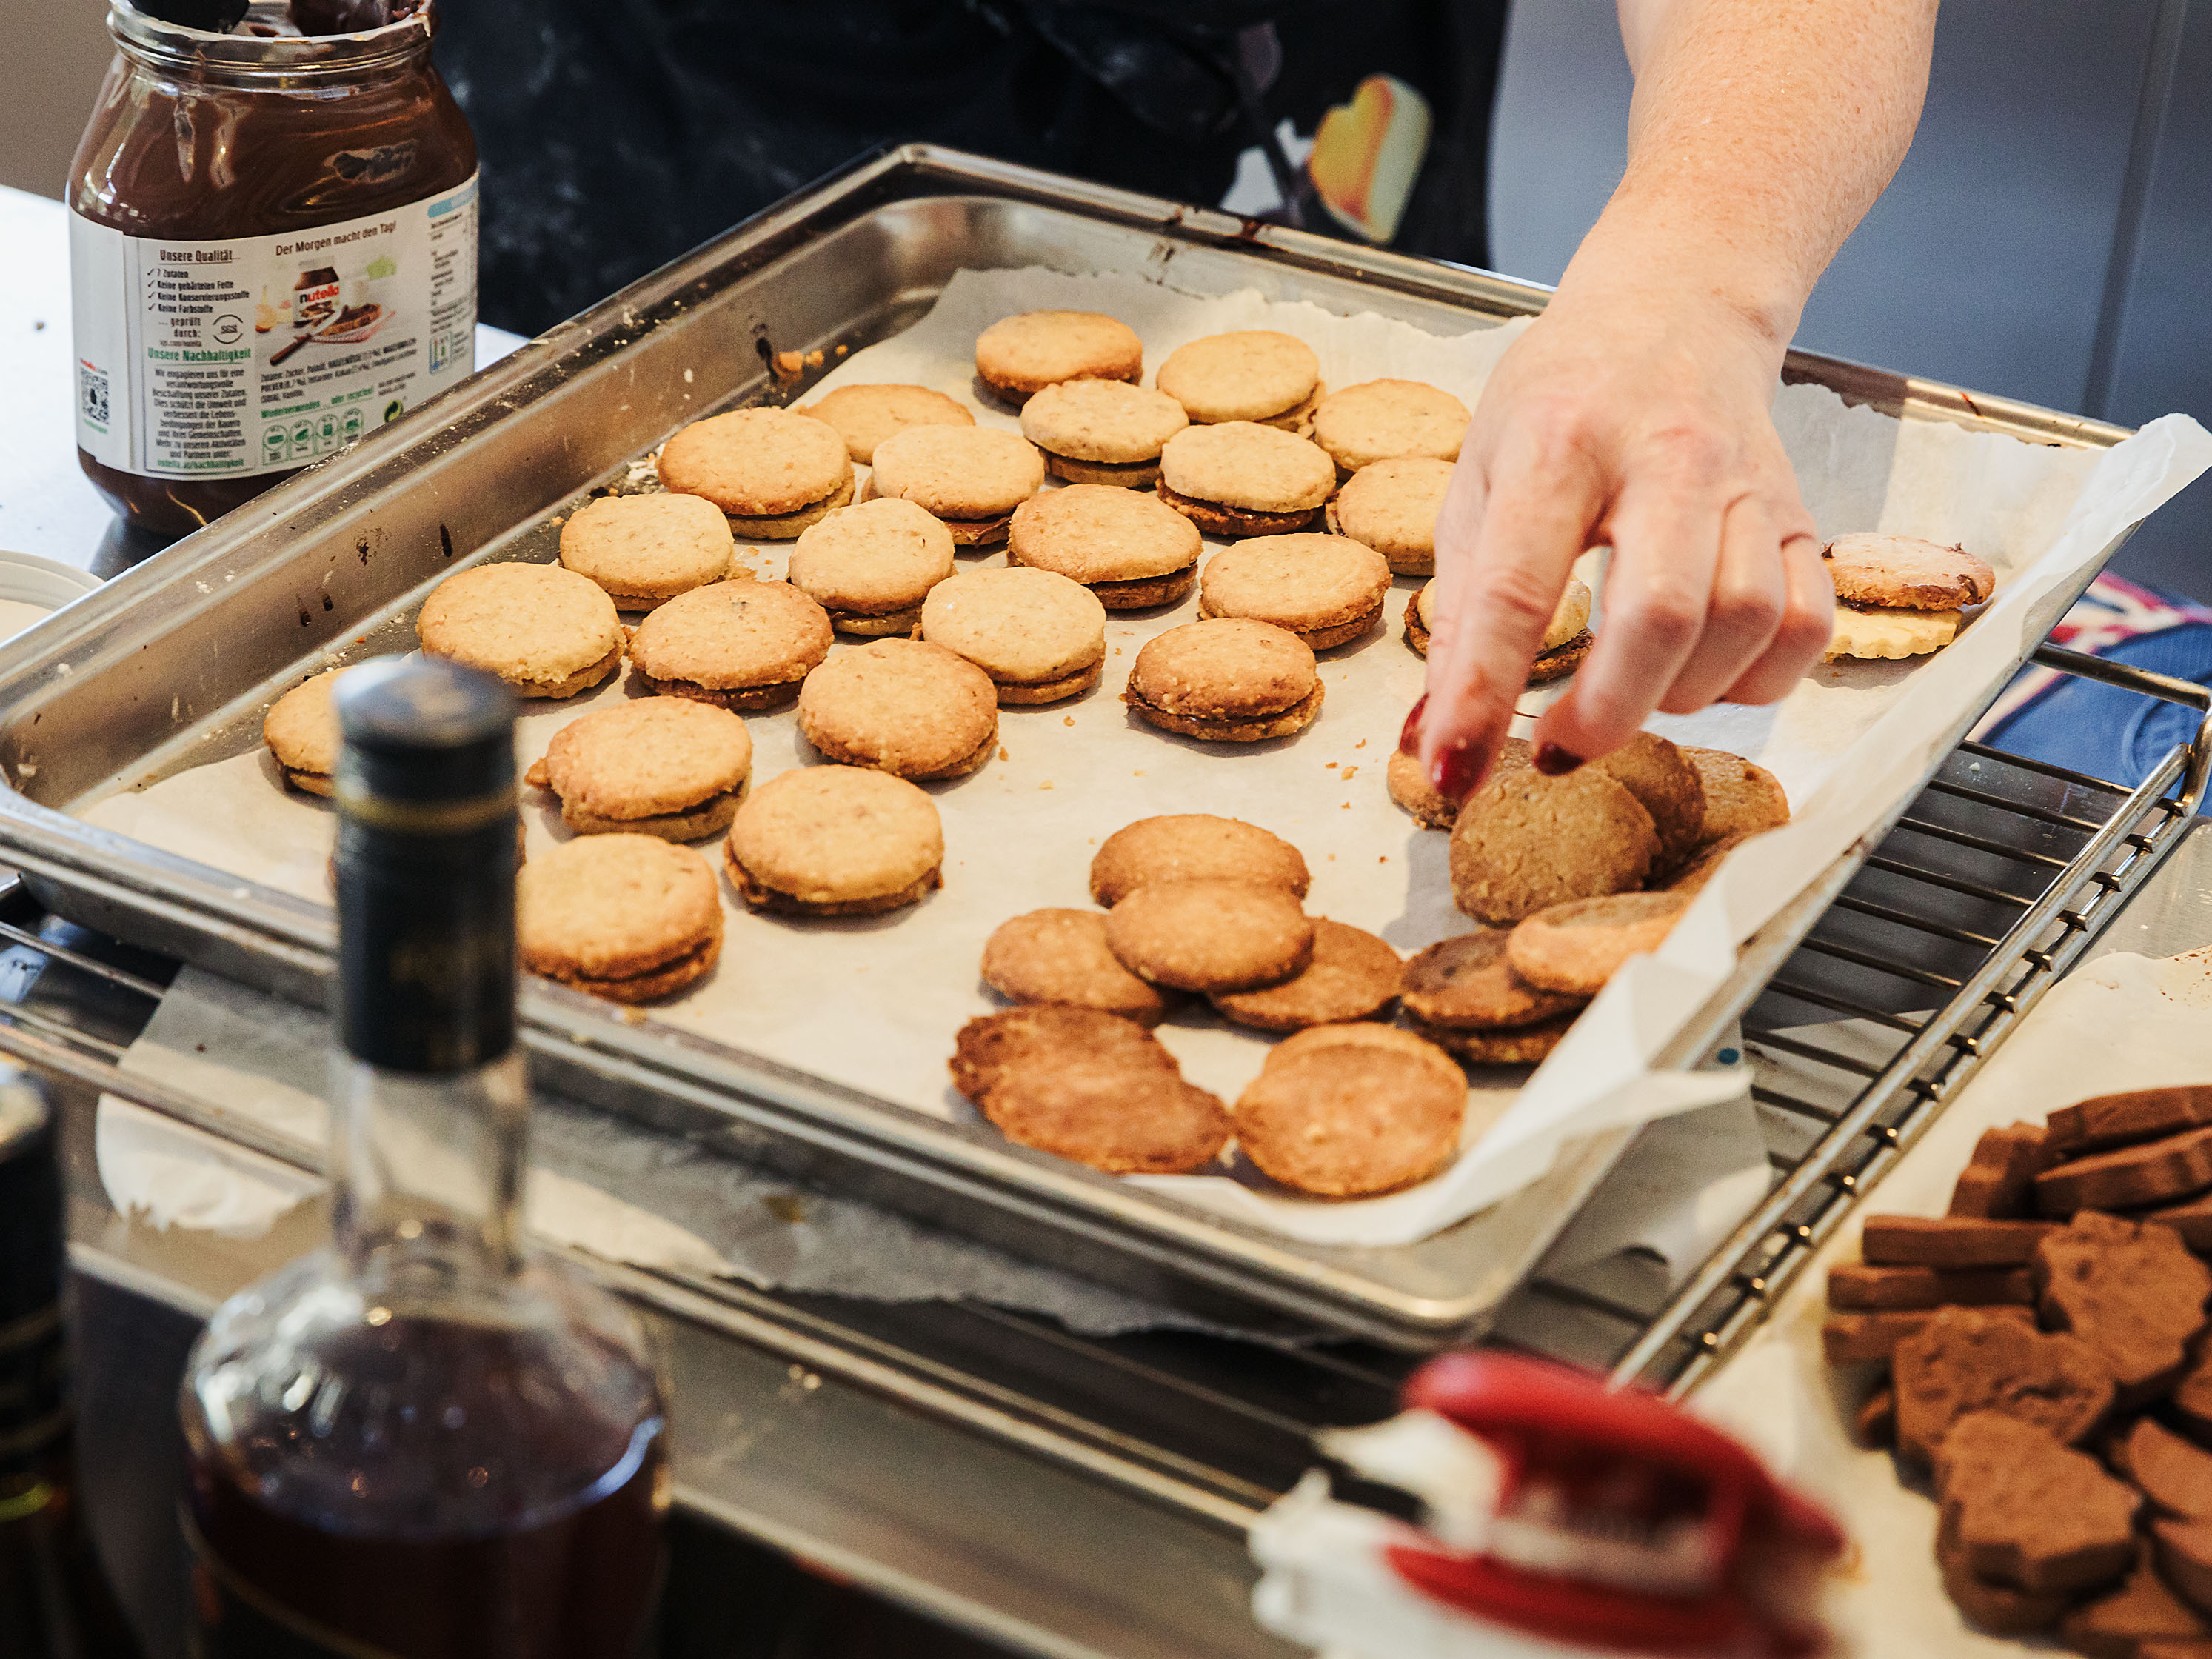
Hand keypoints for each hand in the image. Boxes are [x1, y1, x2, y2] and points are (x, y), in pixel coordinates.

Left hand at [1406, 285, 1833, 799]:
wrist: (1674, 307)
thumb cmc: (1562, 399)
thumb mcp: (1480, 480)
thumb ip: (1460, 611)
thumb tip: (1430, 735)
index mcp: (1557, 443)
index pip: (1516, 589)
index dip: (1482, 696)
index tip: (1454, 769)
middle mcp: (1664, 457)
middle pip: (1660, 613)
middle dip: (1605, 711)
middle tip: (1560, 749)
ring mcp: (1745, 483)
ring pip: (1745, 621)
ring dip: (1680, 695)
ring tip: (1627, 696)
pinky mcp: (1800, 511)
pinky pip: (1805, 623)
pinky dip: (1757, 679)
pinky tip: (1701, 676)